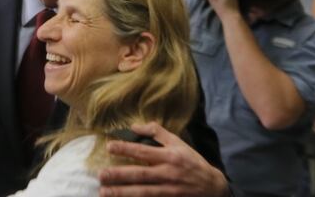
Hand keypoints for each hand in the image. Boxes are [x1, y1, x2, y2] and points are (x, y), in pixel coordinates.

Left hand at [99, 122, 228, 196]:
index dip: (126, 148)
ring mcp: (169, 191)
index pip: (144, 151)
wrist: (213, 187)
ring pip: (142, 192)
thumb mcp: (178, 143)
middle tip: (101, 175)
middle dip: (119, 175)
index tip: (109, 147)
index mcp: (169, 156)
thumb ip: (156, 132)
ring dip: (122, 193)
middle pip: (140, 175)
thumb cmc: (192, 162)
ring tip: (104, 192)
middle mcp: (168, 173)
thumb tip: (134, 126)